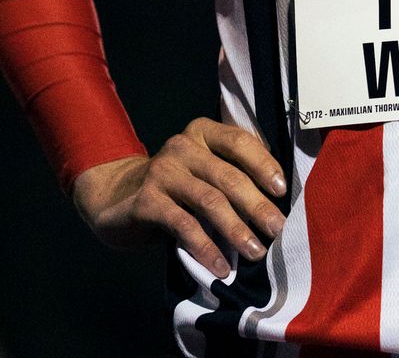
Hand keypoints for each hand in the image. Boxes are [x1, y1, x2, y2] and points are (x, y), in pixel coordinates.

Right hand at [72, 119, 286, 278]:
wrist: (116, 198)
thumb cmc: (176, 186)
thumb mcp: (202, 170)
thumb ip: (230, 173)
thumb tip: (276, 201)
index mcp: (202, 133)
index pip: (239, 141)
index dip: (263, 164)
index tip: (282, 190)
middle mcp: (182, 146)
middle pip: (227, 175)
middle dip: (257, 205)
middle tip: (278, 229)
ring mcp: (162, 172)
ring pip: (208, 200)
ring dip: (236, 229)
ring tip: (256, 252)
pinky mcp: (146, 201)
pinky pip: (183, 225)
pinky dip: (206, 247)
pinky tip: (221, 266)